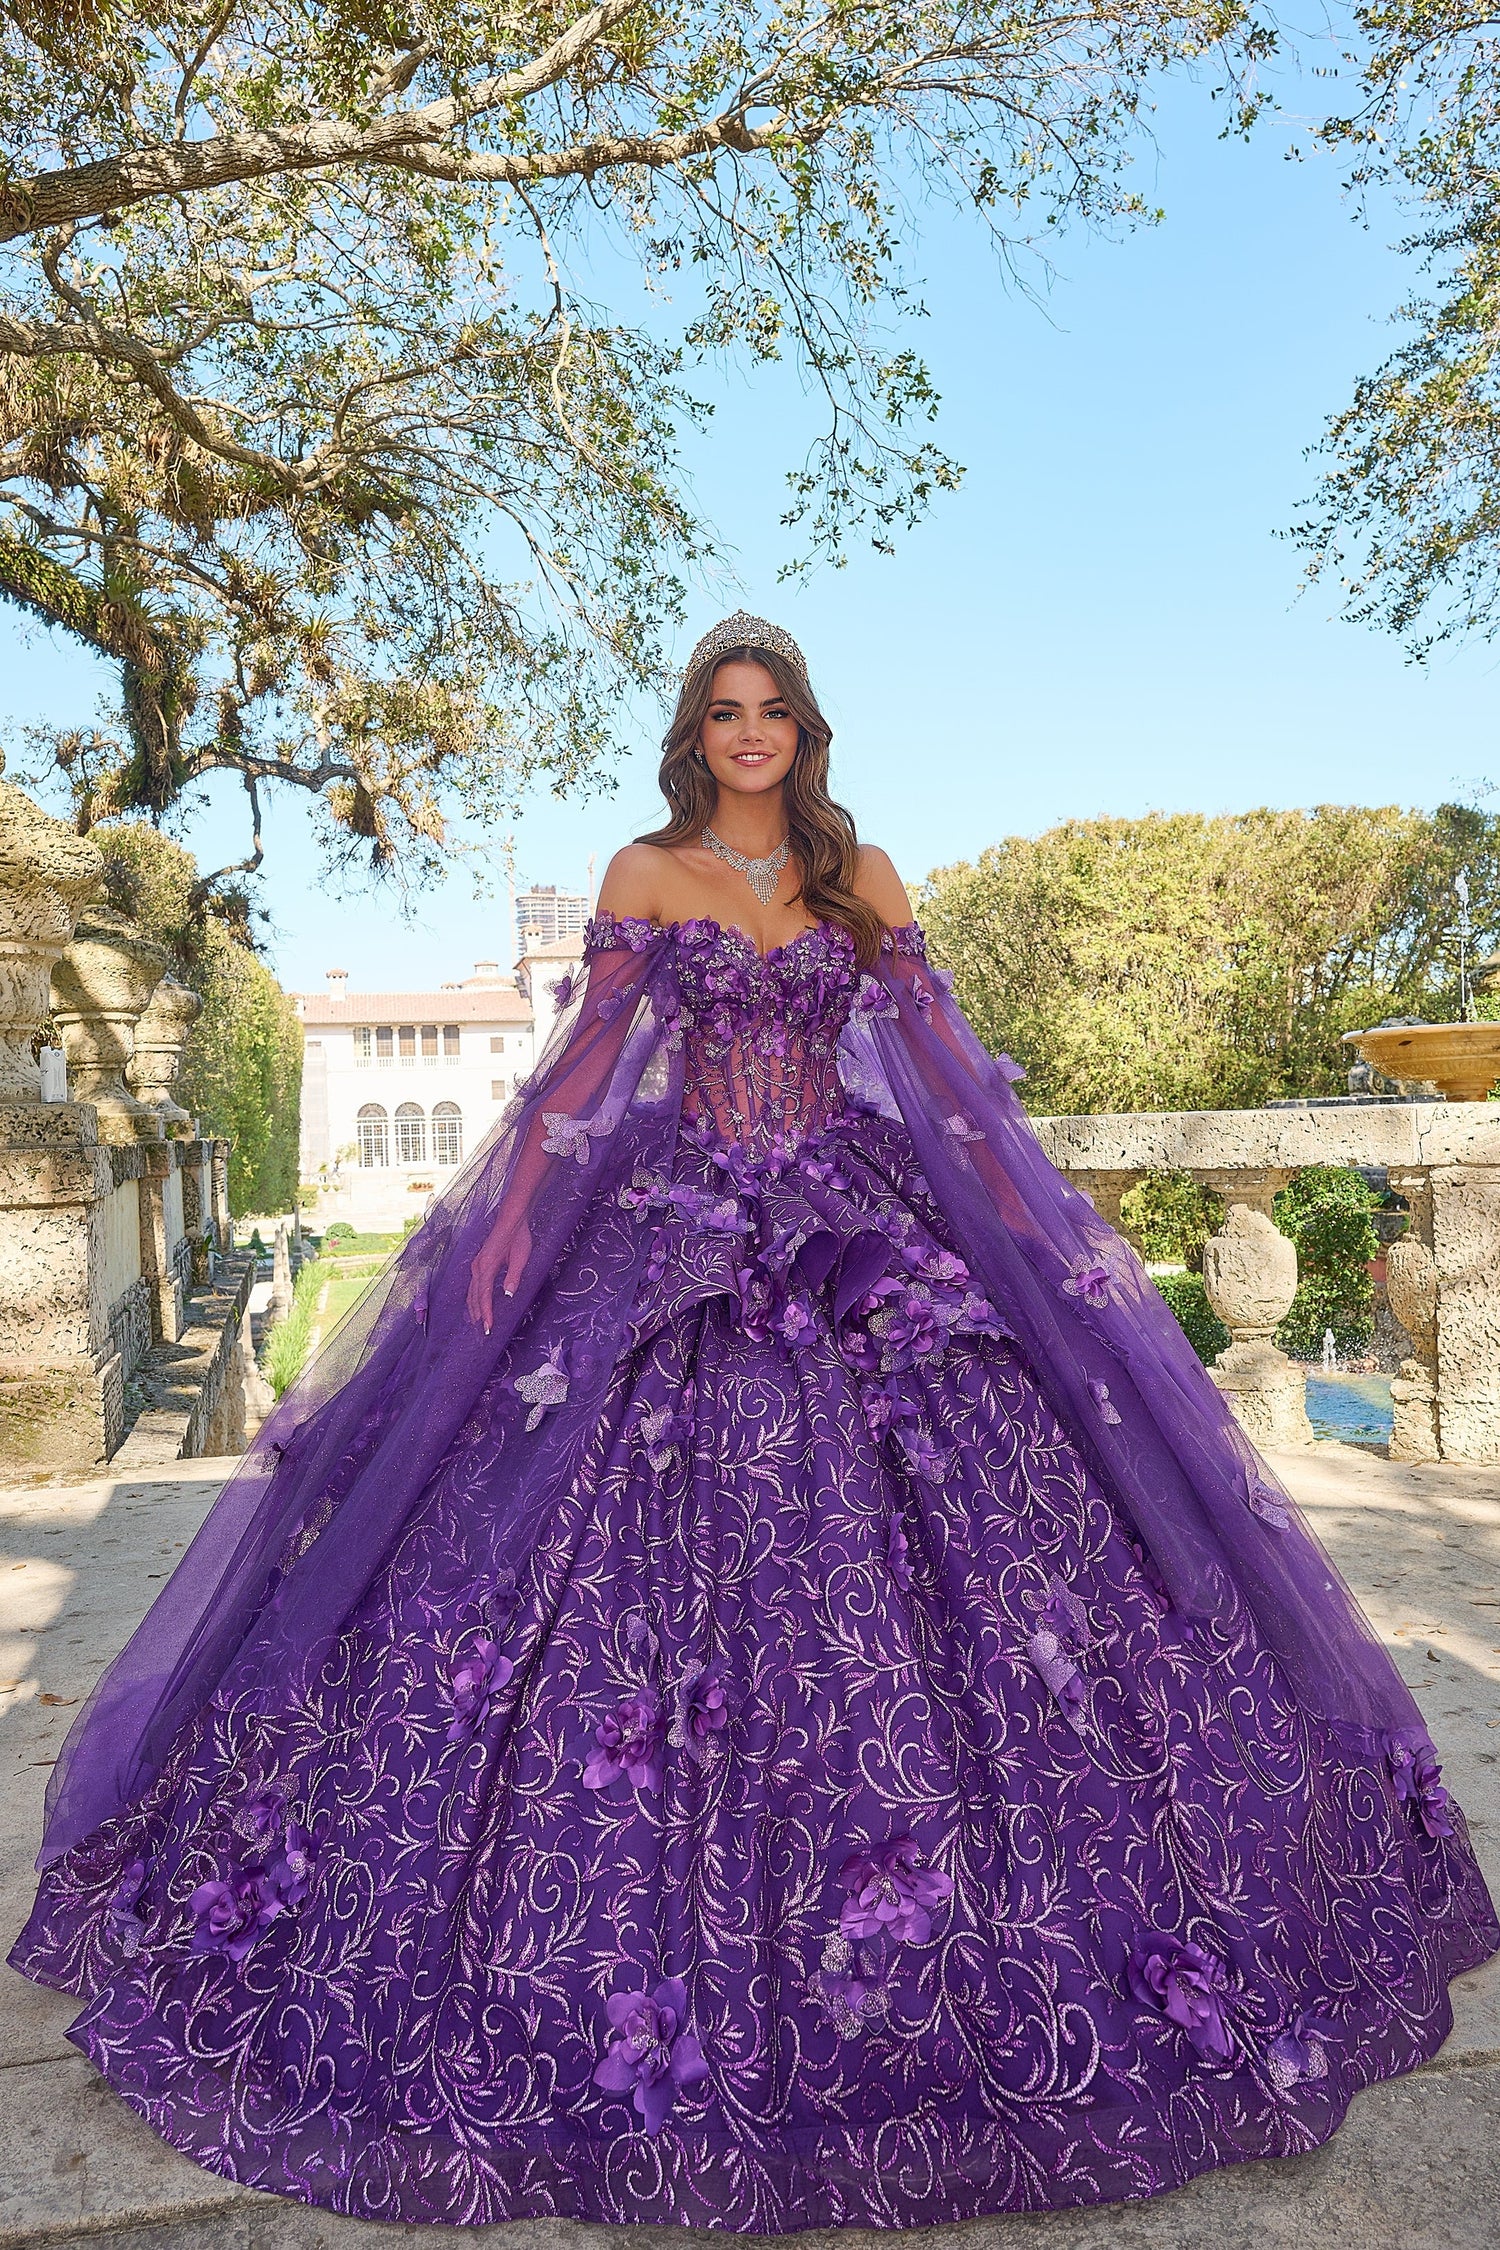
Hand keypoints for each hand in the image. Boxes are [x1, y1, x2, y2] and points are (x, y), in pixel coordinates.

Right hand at [466, 1214, 532, 1332]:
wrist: (511, 1219)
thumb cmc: (518, 1237)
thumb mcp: (520, 1257)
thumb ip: (513, 1276)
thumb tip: (507, 1294)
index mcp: (486, 1266)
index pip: (484, 1295)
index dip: (486, 1313)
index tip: (488, 1327)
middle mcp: (477, 1267)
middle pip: (474, 1296)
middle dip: (478, 1314)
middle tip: (483, 1331)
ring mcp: (476, 1264)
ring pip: (472, 1291)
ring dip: (474, 1307)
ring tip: (478, 1322)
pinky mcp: (479, 1263)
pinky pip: (474, 1284)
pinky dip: (474, 1297)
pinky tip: (477, 1303)